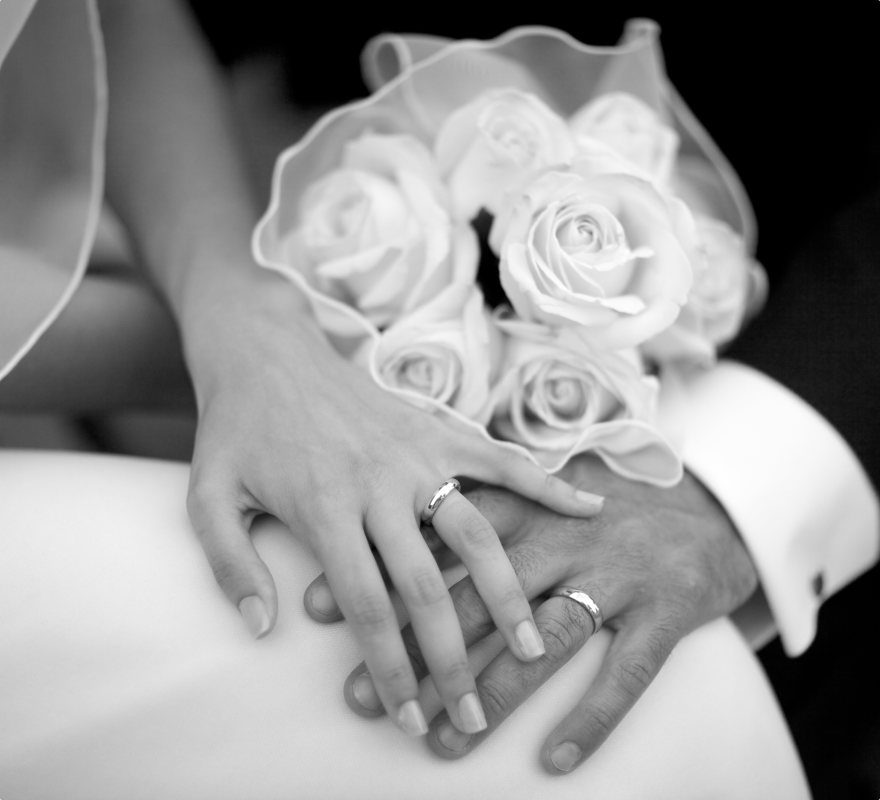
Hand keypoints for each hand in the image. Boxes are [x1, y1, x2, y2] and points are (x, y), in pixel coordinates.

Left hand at [184, 281, 602, 737]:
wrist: (268, 352)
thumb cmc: (238, 430)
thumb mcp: (207, 496)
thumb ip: (229, 564)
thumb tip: (264, 628)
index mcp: (324, 505)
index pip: (365, 602)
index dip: (389, 666)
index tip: (411, 718)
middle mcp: (379, 484)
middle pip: (426, 583)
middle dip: (453, 657)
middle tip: (475, 714)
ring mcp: (417, 454)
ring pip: (476, 531)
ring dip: (509, 592)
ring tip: (538, 645)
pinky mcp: (438, 429)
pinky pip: (499, 460)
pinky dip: (545, 485)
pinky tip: (586, 509)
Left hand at [307, 454, 756, 770]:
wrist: (711, 509)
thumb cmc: (609, 506)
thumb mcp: (543, 490)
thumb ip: (477, 502)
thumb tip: (392, 526)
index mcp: (524, 502)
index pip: (438, 534)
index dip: (377, 569)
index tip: (317, 607)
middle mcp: (564, 536)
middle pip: (478, 595)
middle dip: (417, 648)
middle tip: (360, 695)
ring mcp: (616, 573)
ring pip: (543, 638)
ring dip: (492, 692)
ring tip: (442, 744)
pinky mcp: (668, 610)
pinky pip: (627, 672)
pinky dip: (593, 718)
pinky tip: (554, 761)